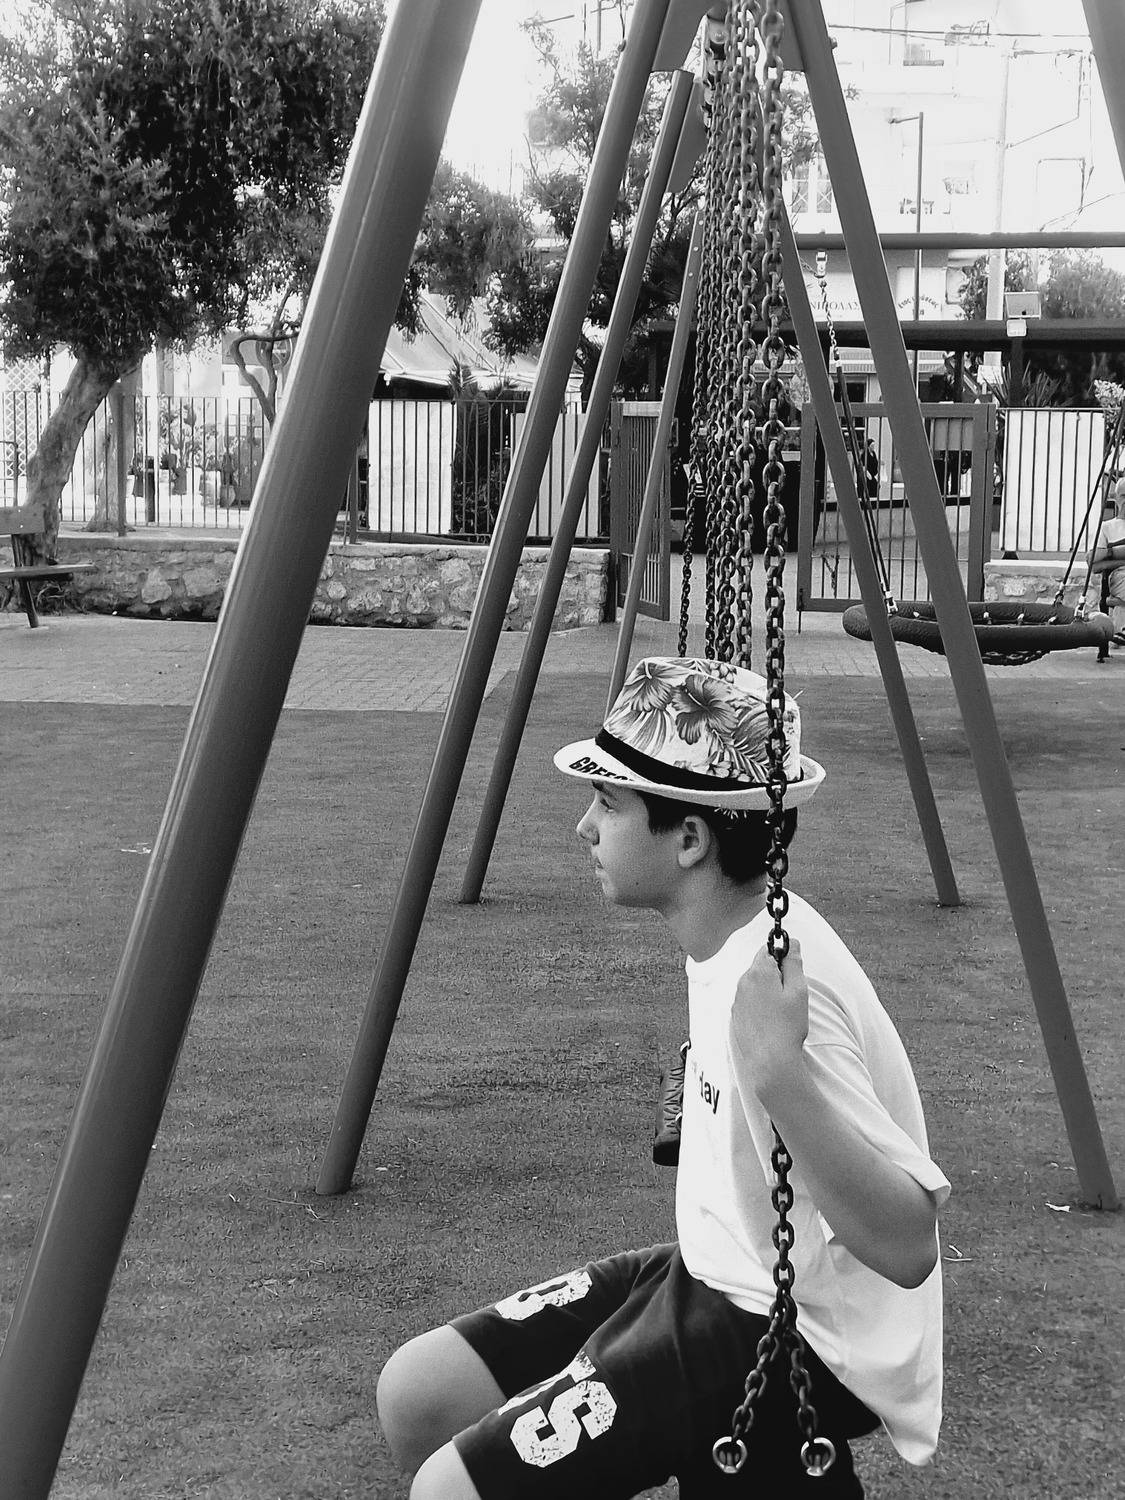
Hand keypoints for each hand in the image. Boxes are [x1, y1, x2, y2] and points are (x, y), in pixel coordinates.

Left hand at [732, 939, 809, 1096]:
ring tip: (782, 1012)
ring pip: (755, 985)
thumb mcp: (798, 991)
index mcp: (758, 972)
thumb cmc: (786, 1027)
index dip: (783, 956)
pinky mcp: (736, 1015)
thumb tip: (791, 943)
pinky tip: (771, 1021)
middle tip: (791, 995)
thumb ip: (794, 963)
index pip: (768, 949)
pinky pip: (749, 1001)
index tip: (793, 970)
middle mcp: (743, 983)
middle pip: (760, 967)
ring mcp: (737, 1000)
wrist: (769, 1060)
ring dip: (768, 991)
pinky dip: (760, 1006)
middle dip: (776, 975)